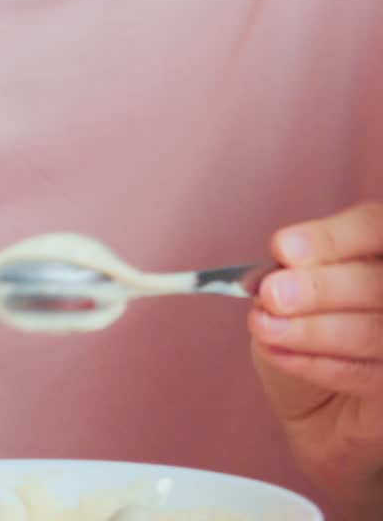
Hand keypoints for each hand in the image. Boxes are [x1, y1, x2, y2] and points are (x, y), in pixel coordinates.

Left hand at [249, 202, 382, 520]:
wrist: (316, 409)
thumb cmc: (306, 333)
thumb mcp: (291, 290)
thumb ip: (294, 271)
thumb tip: (282, 263)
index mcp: (377, 249)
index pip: (372, 227)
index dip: (330, 239)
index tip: (281, 249)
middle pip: (374, 283)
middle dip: (319, 289)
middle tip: (271, 294)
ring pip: (372, 331)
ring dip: (312, 330)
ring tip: (265, 327)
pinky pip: (368, 374)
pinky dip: (318, 363)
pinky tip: (278, 353)